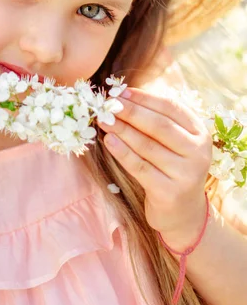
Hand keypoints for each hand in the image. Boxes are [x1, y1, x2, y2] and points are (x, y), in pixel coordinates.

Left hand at [98, 87, 212, 249]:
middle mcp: (198, 152)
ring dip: (122, 130)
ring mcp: (186, 173)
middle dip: (131, 112)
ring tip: (103, 120)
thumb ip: (156, 120)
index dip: (144, 98)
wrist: (182, 212)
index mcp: (200, 133)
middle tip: (108, 104)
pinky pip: (140, 167)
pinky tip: (108, 140)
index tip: (121, 92)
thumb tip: (123, 97)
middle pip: (159, 126)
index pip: (171, 108)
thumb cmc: (171, 167)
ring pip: (147, 146)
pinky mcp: (169, 192)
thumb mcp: (174, 142)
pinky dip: (122, 152)